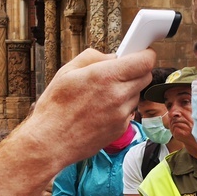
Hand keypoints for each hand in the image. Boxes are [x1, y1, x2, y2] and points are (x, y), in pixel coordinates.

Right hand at [22, 49, 153, 172]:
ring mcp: (121, 115)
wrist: (50, 142)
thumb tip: (112, 57)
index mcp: (106, 76)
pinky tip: (99, 111)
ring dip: (127, 91)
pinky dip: (120, 109)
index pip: (145, 61)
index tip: (138, 54)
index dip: (144, 55)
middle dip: (136, 71)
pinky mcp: (120, 129)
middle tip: (118, 73)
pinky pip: (128, 112)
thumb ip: (93, 57)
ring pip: (136, 95)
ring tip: (102, 96)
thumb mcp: (67, 71)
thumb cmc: (55, 107)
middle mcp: (118, 95)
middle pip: (146, 76)